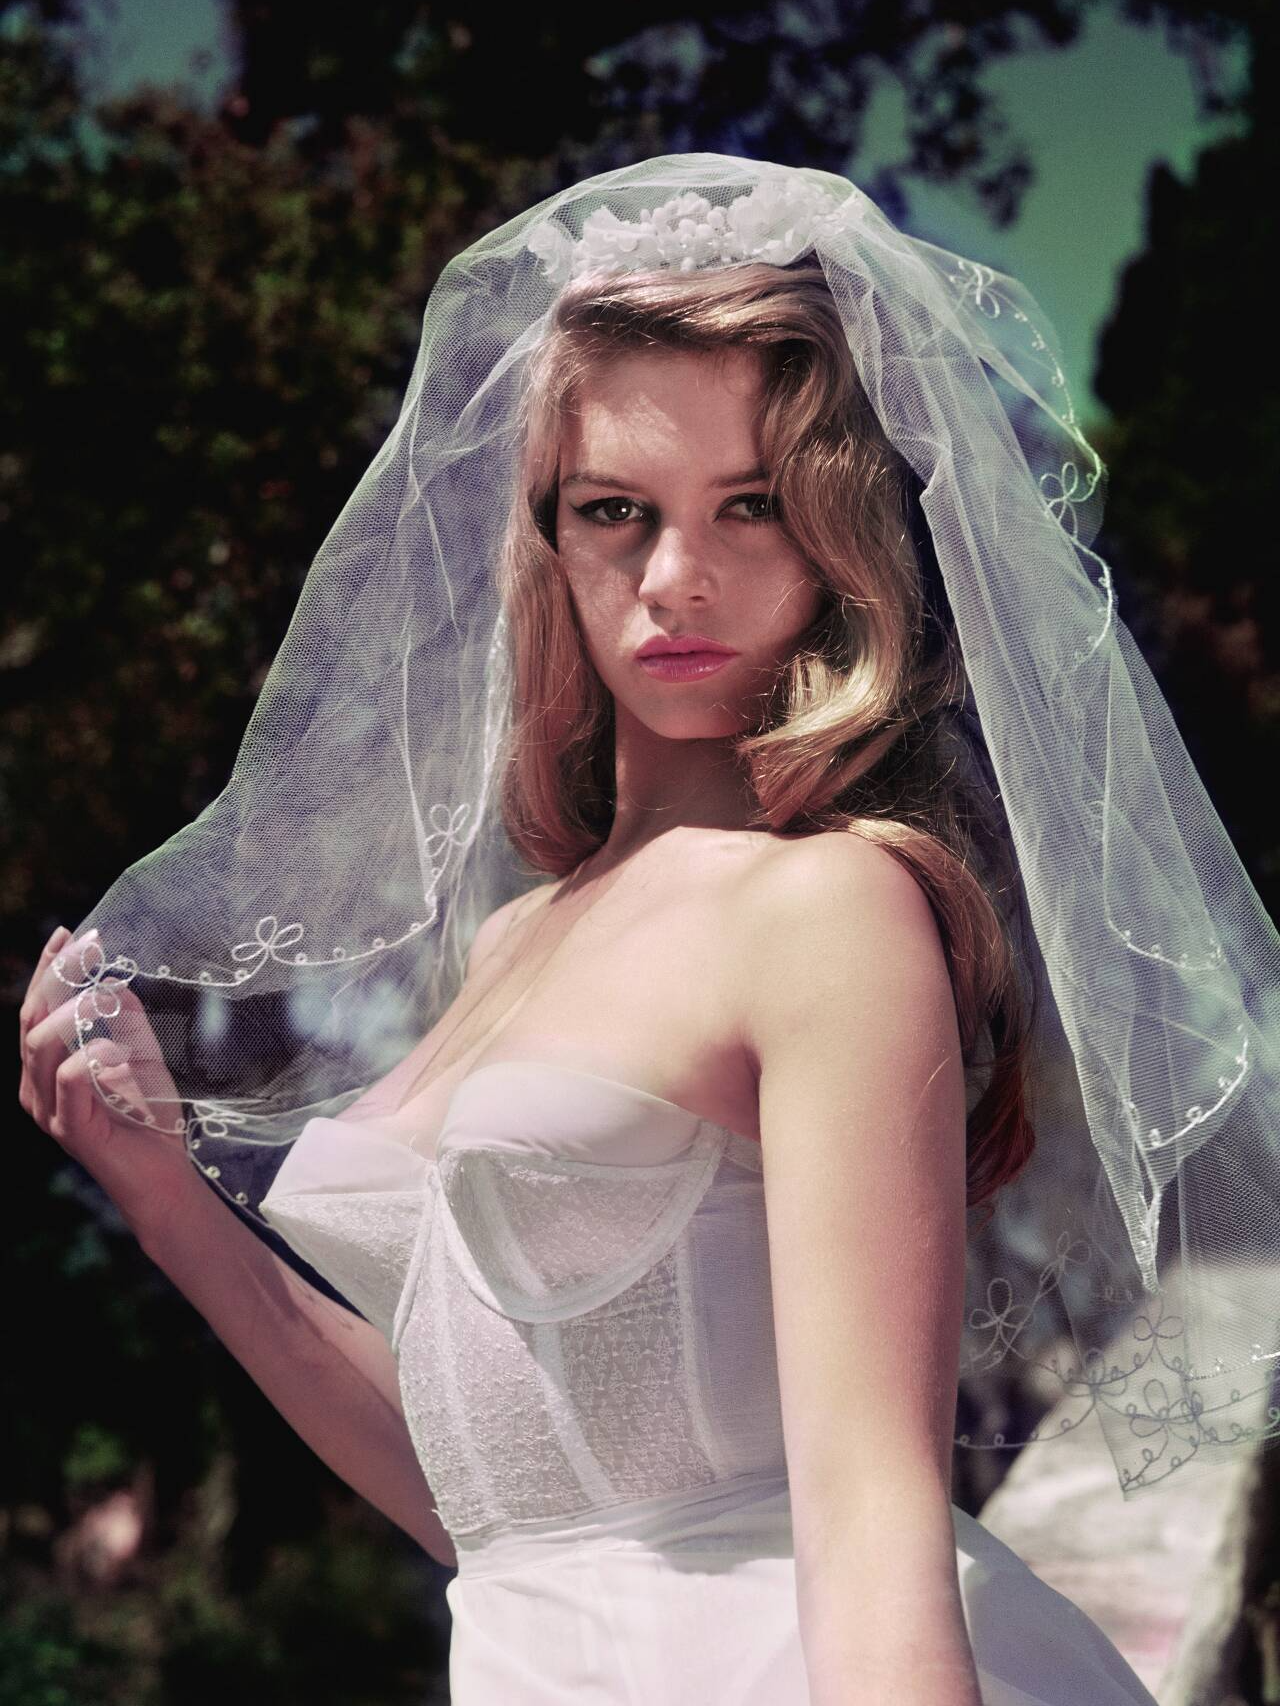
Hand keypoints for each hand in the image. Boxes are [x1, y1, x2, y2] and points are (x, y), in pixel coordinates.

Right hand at [19, 924, 195, 1232]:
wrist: (164, 1179)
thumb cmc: (150, 1122)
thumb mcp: (143, 1060)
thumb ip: (129, 1025)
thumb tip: (118, 983)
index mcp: (47, 1070)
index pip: (36, 1010)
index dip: (48, 970)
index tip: (68, 934)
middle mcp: (37, 1088)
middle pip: (31, 1019)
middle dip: (58, 976)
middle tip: (92, 946)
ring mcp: (49, 1110)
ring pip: (40, 1045)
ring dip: (74, 1011)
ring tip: (106, 994)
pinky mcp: (71, 1128)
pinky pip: (69, 1079)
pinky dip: (92, 1055)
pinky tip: (118, 1048)